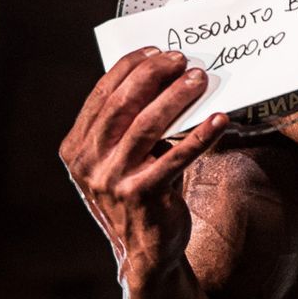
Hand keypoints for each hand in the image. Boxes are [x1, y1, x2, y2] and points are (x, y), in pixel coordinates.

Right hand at [60, 50, 225, 289]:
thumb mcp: (118, 157)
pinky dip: (201, 135)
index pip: (102, 95)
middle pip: (123, 105)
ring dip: (177, 97)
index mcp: (77, 147)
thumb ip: (126, 122)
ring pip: (147, 125)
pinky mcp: (143, 195)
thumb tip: (162, 72)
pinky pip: (176, 157)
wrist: (145, 248)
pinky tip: (220, 119)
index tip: (156, 50)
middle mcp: (89, 163)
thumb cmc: (138, 188)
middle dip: (154, 74)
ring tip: (200, 79)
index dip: (130, 67)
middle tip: (181, 59)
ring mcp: (113, 181)